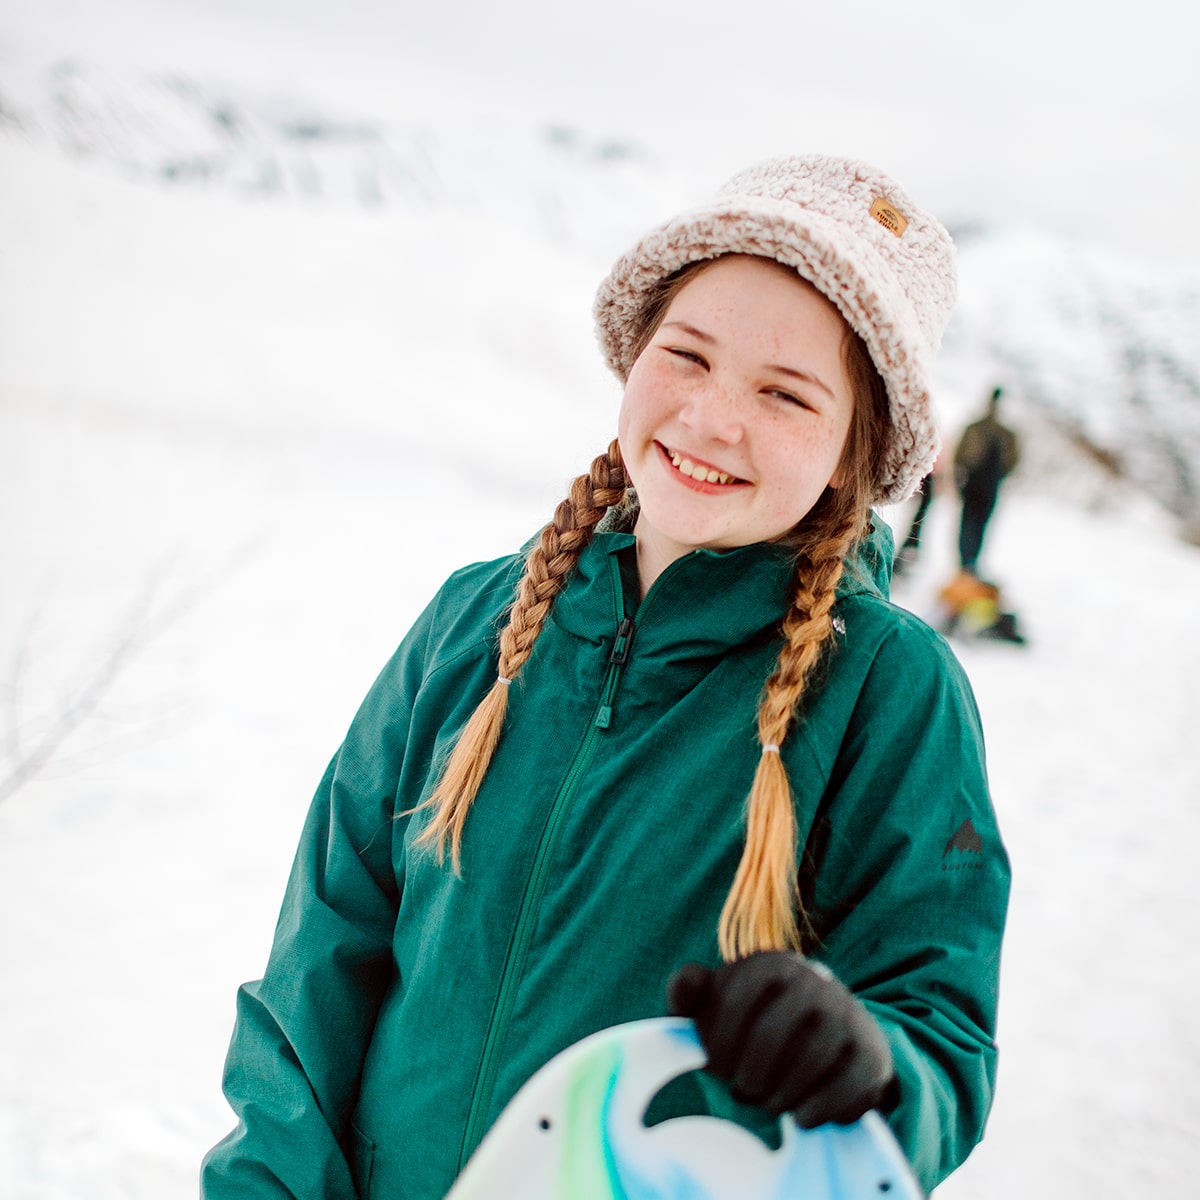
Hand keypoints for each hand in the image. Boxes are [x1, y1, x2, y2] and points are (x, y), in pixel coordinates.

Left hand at [667, 951, 895, 1126]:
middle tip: (742, 1092)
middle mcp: (812, 980)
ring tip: (769, 1103)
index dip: (718, 1042)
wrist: (832, 1037)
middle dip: (748, 1074)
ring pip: (810, 1060)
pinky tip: (800, 1116)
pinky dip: (816, 1109)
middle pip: (771, 1035)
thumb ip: (691, 993)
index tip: (714, 1068)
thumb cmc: (758, 1024)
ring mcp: (847, 1014)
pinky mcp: (871, 1053)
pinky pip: (846, 1086)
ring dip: (780, 1094)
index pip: (734, 999)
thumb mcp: (719, 1005)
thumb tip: (687, 983)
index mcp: (769, 964)